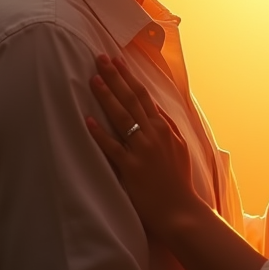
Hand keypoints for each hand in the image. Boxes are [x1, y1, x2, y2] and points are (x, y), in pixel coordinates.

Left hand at [87, 56, 206, 237]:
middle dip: (115, 77)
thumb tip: (154, 108)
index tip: (117, 60)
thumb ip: (167, 126)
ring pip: (121, 117)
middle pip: (131, 100)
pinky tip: (88, 120)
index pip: (144, 95)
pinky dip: (100, 133)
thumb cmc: (178, 180)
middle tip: (100, 58)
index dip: (129, 76)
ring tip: (93, 79)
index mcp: (164, 128)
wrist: (180, 211)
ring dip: (107, 96)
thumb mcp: (180, 147)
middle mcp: (153, 135)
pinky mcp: (131, 168)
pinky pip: (112, 147)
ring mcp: (142, 151)